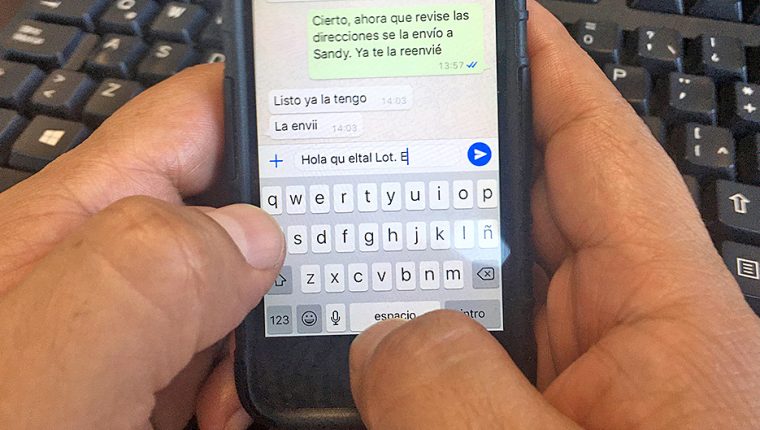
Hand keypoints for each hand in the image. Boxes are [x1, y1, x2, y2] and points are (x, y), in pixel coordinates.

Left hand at [0, 64, 283, 429]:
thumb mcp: (49, 370)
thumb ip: (145, 273)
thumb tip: (253, 234)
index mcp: (72, 228)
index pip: (191, 122)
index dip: (272, 114)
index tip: (347, 147)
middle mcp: (103, 273)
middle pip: (230, 211)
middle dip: (286, 247)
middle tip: (304, 300)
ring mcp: (127, 341)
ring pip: (239, 295)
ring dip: (272, 332)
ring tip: (242, 390)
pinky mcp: (143, 393)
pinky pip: (223, 365)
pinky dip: (249, 387)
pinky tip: (229, 417)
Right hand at [349, 2, 759, 428]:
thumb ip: (454, 388)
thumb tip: (383, 341)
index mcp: (671, 326)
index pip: (605, 155)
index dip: (550, 77)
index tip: (498, 25)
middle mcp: (634, 344)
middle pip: (540, 215)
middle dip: (459, 172)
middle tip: (380, 138)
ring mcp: (591, 388)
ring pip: (500, 293)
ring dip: (432, 272)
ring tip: (357, 248)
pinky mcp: (551, 421)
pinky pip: (482, 358)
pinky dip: (431, 344)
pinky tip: (381, 344)